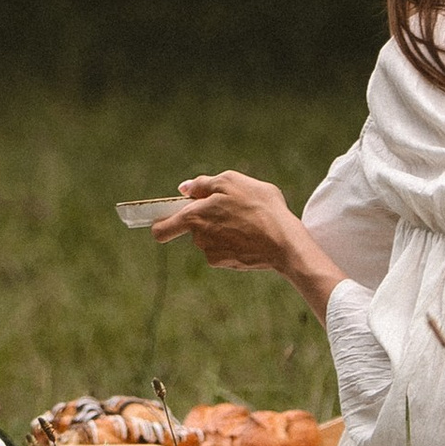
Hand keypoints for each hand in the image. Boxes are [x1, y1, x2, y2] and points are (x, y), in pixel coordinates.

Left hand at [156, 170, 306, 273]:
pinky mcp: (226, 263)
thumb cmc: (259, 206)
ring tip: (245, 220)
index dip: (159, 223)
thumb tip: (183, 189)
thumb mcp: (232, 181)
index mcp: (194, 216)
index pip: (161, 229)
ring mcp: (212, 253)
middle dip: (205, 219)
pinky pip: (222, 249)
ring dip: (221, 228)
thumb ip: (203, 184)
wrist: (284, 242)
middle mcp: (198, 238)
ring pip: (209, 238)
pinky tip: (249, 234)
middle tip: (229, 208)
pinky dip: (232, 241)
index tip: (163, 219)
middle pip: (192, 228)